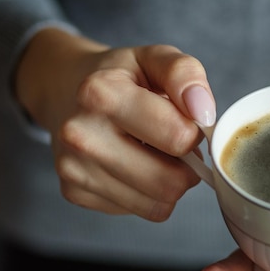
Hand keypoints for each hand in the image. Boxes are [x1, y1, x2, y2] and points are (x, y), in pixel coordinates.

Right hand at [15, 28, 215, 220]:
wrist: (66, 90)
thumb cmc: (122, 77)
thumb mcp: (156, 59)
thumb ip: (185, 74)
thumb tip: (203, 112)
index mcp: (102, 93)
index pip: (179, 137)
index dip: (194, 132)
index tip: (183, 120)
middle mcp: (81, 135)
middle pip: (170, 183)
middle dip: (186, 167)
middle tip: (174, 145)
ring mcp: (74, 168)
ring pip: (159, 205)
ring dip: (169, 183)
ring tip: (154, 153)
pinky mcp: (75, 193)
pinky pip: (141, 211)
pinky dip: (148, 194)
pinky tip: (133, 165)